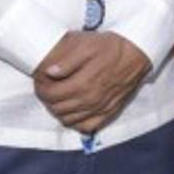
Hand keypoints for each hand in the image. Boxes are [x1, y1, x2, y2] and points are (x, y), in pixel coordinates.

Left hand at [34, 31, 150, 133]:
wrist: (135, 55)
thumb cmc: (110, 47)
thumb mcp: (87, 46)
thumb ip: (67, 61)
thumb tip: (49, 72)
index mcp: (83, 84)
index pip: (51, 94)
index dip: (40, 88)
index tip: (39, 80)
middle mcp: (90, 101)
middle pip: (57, 108)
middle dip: (46, 99)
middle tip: (44, 88)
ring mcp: (99, 109)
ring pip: (68, 119)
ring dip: (57, 111)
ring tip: (55, 98)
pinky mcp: (108, 113)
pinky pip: (86, 126)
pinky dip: (74, 122)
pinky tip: (71, 111)